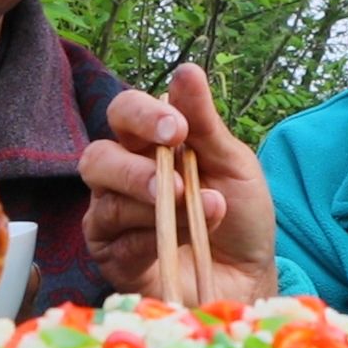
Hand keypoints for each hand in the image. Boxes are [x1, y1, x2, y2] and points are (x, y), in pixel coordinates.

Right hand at [80, 63, 278, 302]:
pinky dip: (151, 237)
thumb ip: (205, 122)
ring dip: (159, 207)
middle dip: (133, 167)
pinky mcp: (113, 257)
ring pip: (107, 201)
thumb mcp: (233, 163)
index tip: (177, 128)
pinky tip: (182, 239)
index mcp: (149, 144)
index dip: (143, 115)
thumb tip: (186, 70)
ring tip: (201, 212)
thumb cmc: (240, 216)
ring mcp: (113, 218)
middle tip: (174, 181)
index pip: (124, 113)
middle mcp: (122, 176)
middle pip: (96, 157)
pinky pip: (116, 241)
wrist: (250, 277)